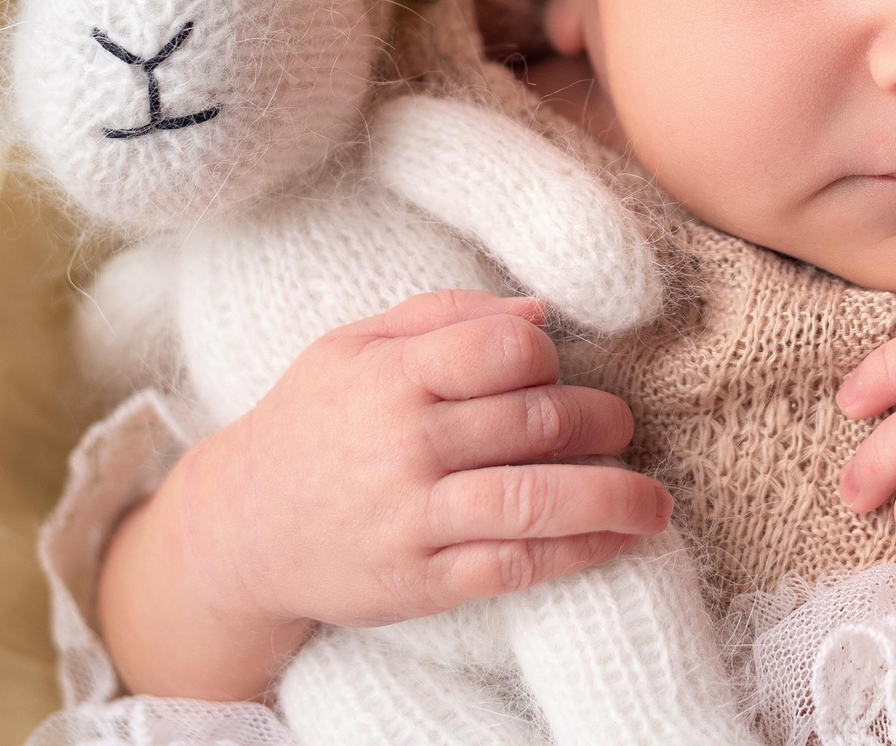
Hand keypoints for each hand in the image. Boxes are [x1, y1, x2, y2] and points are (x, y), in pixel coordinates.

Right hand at [99, 289, 669, 700]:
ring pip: (534, 502)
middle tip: (626, 424)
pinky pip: (514, 567)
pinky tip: (615, 543)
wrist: (238, 531)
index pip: (504, 350)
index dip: (548, 357)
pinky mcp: (419, 583)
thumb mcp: (353, 345)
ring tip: (656, 501)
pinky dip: (576, 554)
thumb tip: (539, 311)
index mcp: (392, 376)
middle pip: (535, 423)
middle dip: (602, 422)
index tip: (554, 370)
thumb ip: (444, 315)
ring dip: (613, 498)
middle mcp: (406, 445)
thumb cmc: (311, 422)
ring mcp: (413, 519)